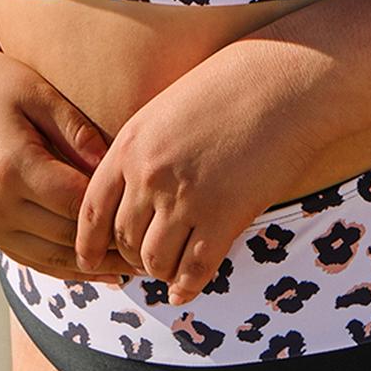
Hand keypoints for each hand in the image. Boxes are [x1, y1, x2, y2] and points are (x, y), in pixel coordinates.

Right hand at [0, 36, 142, 281]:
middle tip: (157, 252)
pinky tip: (95, 269)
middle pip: (67, 237)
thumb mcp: (37, 92)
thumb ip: (76, 131)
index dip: (118, 215)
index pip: (78, 204)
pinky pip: (29, 257)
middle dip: (112, 249)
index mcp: (13, 167)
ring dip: (91, 268)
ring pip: (49, 257)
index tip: (155, 218)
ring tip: (134, 269)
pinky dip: (62, 266)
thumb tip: (113, 167)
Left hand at [74, 38, 333, 305]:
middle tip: (145, 262)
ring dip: (160, 271)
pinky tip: (185, 291)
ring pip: (155, 260)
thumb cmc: (232, 83)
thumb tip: (136, 190)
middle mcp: (150, 175)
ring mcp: (186, 198)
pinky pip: (194, 269)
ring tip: (169, 271)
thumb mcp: (170, 107)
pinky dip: (186, 286)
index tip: (88, 259)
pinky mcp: (224, 217)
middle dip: (131, 257)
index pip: (92, 208)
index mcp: (131, 144)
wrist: (283, 78)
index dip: (88, 242)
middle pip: (123, 239)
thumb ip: (146, 148)